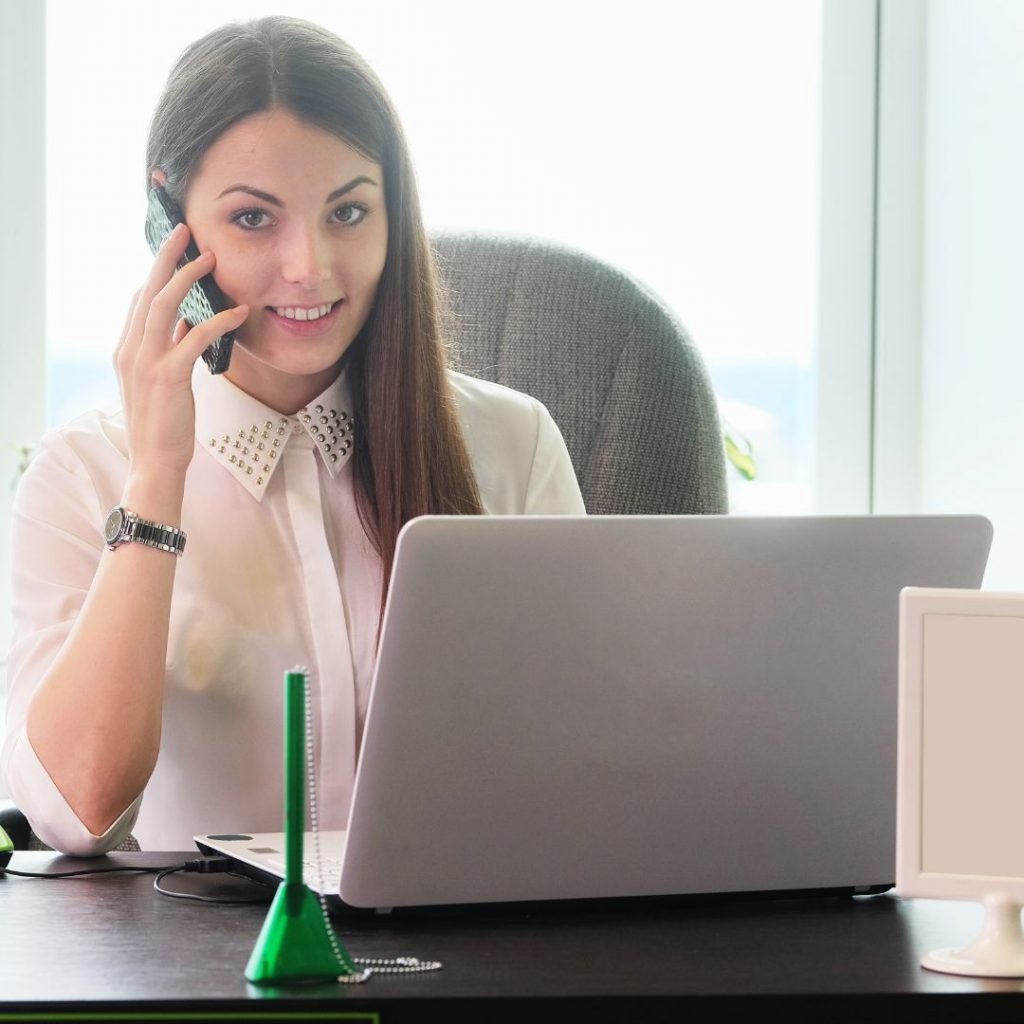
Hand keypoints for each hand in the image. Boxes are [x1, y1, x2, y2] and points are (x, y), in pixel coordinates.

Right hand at [114, 224, 248, 481]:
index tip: (176, 251)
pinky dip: (219, 321)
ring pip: (164, 305)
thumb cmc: (163, 425)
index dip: (157, 273)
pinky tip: (239, 312)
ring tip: (210, 257)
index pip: (139, 300)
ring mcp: (146, 362)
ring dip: (187, 277)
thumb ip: (172, 350)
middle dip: (166, 258)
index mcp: (126, 350)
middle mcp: (130, 350)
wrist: (154, 462)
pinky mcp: (168, 376)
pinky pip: (195, 337)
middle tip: (186, 231)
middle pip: (147, 292)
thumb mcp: (164, 382)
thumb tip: (189, 323)